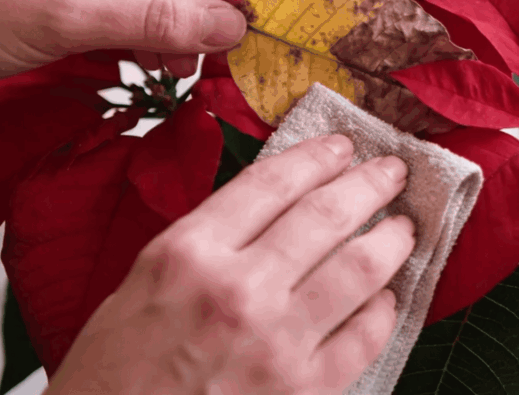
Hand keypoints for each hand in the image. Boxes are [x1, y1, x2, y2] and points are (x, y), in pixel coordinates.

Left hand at [0, 0, 253, 118]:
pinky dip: (149, 36)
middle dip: (198, 0)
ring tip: (190, 65)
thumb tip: (226, 26)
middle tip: (225, 45)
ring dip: (176, 25)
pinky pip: (128, 7)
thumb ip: (154, 22)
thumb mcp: (64, 18)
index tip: (245, 7)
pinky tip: (162, 64)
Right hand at [45, 134, 415, 394]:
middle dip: (368, 184)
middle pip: (324, 215)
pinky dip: (382, 310)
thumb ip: (209, 240)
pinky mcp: (303, 390)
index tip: (340, 147)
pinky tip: (385, 296)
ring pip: (358, 269)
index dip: (315, 157)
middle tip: (390, 171)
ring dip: (391, 240)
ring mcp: (275, 342)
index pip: (272, 183)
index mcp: (189, 253)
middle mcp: (237, 290)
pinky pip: (363, 337)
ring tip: (403, 227)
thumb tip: (275, 206)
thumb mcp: (143, 281)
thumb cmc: (115, 370)